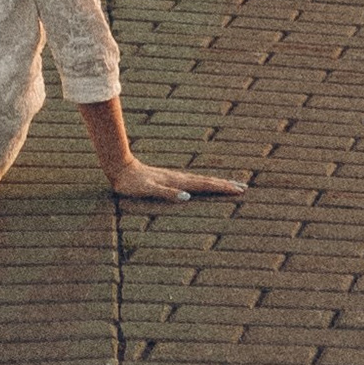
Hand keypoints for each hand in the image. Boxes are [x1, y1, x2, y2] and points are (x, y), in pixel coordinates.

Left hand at [106, 161, 246, 203]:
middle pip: (207, 181)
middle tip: (243, 187)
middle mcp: (179, 178)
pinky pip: (192, 183)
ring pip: (201, 181)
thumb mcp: (148, 190)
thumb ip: (166, 193)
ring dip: (217, 183)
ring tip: (230, 185)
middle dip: (225, 185)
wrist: (120, 167)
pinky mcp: (169, 179)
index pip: (205, 185)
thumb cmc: (132, 183)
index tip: (238, 190)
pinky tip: (204, 187)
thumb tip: (187, 197)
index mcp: (178, 181)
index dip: (222, 188)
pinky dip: (204, 184)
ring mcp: (175, 178)